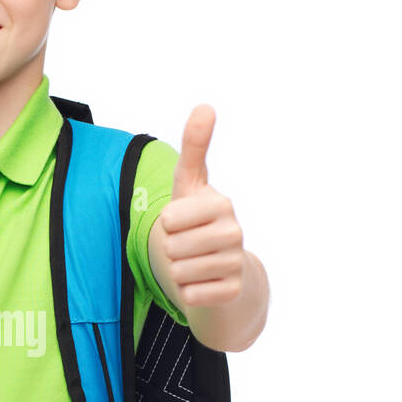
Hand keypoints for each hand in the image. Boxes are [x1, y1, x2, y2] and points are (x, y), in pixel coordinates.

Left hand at [157, 105, 244, 308]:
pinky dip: (188, 293)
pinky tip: (201, 283)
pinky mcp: (233, 292)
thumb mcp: (190, 184)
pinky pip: (191, 296)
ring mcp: (236, 263)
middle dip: (169, 250)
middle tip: (185, 246)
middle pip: (170, 247)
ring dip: (177, 272)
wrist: (222, 270)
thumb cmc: (198, 222)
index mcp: (221, 204)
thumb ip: (194, 147)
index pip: (168, 220)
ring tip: (193, 263)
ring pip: (178, 273)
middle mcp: (234, 232)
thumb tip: (206, 105)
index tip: (180, 222)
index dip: (165, 224)